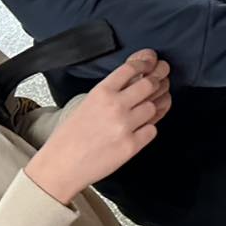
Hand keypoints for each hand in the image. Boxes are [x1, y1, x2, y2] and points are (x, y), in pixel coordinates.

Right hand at [25, 49, 170, 203]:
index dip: (147, 61)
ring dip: (158, 101)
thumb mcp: (87, 103)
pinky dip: (151, 126)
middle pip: (149, 84)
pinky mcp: (131, 146)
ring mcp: (125, 126)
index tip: (153, 60)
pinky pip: (152, 129)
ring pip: (154, 106)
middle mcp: (115, 106)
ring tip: (160, 98)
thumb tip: (137, 79)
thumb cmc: (70, 135)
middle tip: (164, 74)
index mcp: (101, 92)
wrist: (61, 165)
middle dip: (160, 76)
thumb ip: (111, 91)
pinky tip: (146, 124)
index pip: (132, 68)